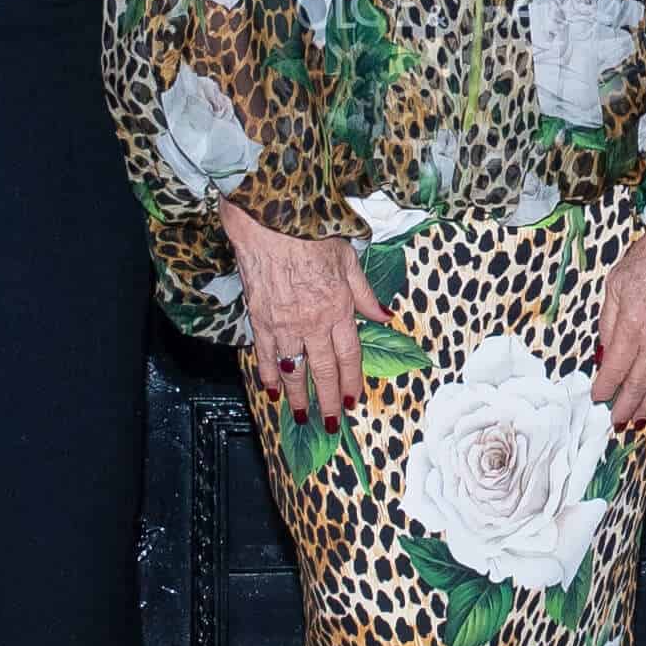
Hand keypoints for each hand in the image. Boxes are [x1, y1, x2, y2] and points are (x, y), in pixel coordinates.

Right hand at [224, 205, 383, 424]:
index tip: (354, 401)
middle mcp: (313, 322)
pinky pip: (266, 354)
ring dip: (298, 396)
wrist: (270, 221)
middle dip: (328, 400)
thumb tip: (385, 317)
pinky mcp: (260, 318)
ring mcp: (284, 323)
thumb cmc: (312, 235)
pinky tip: (272, 390)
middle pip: (323, 369)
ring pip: (294, 369)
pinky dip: (269, 374)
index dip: (352, 381)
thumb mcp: (349, 260)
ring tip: (301, 416)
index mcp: (339, 308)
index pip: (349, 355)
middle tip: (331, 424)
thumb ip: (365, 294)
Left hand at [596, 204, 645, 430]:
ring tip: (637, 419)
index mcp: (632, 323)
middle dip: (626, 406)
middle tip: (616, 421)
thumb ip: (608, 322)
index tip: (598, 397)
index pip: (616, 368)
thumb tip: (605, 353)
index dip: (606, 387)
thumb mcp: (615, 285)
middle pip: (639, 383)